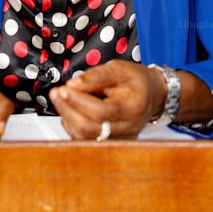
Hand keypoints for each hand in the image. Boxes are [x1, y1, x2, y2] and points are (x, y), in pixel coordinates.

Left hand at [49, 60, 166, 139]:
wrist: (155, 94)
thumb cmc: (138, 81)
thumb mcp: (119, 68)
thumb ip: (95, 75)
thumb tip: (73, 84)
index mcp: (132, 106)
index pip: (101, 111)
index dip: (78, 101)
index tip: (64, 88)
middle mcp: (128, 126)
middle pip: (91, 128)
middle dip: (68, 110)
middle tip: (57, 94)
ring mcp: (121, 138)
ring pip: (86, 138)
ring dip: (68, 119)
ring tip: (61, 101)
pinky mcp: (114, 143)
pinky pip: (88, 141)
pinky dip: (74, 128)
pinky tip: (70, 113)